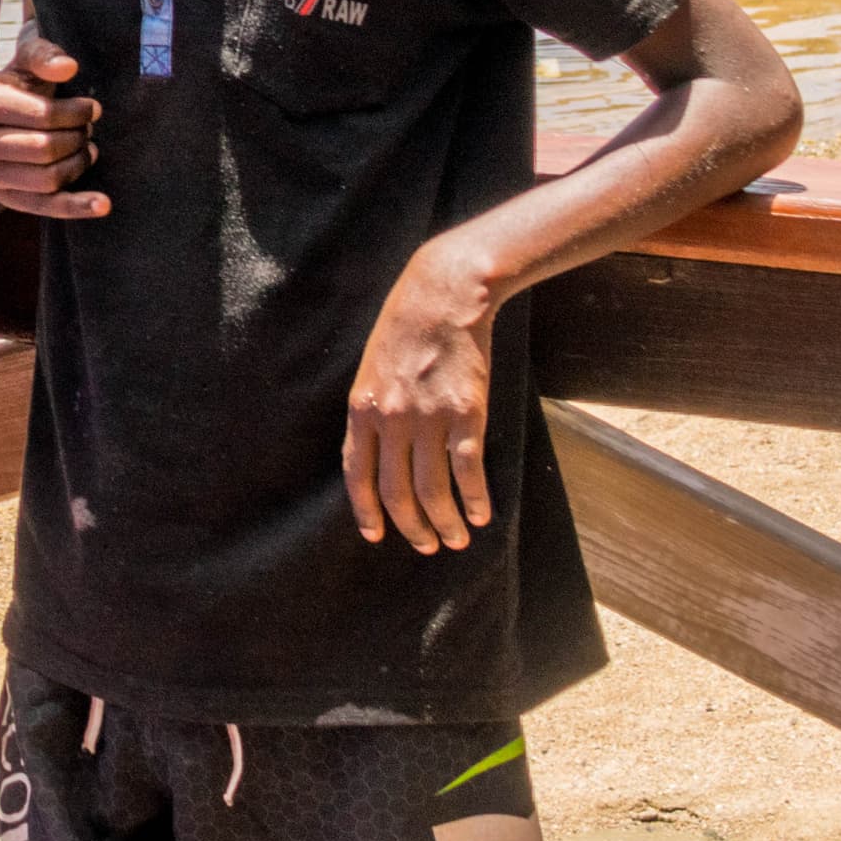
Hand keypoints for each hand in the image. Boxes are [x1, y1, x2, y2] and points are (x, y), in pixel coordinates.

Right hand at [0, 28, 107, 217]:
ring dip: (78, 163)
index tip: (93, 107)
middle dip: (77, 138)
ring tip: (87, 149)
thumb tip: (68, 67)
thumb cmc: (21, 85)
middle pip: (45, 149)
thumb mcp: (29, 61)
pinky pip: (44, 208)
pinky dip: (77, 207)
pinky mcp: (2, 197)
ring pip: (48, 178)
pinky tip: (103, 204)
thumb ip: (46, 56)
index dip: (77, 112)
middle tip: (88, 129)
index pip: (42, 115)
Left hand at [344, 243, 498, 553]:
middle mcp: (391, 418)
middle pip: (397, 491)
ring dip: (446, 522)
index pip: (357, 474)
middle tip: (426, 545)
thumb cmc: (405, 329)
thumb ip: (373, 411)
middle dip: (411, 526)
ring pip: (434, 490)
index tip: (375, 535)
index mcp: (362, 408)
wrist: (442, 295)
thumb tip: (378, 455)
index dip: (366, 510)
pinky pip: (469, 470)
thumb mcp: (371, 369)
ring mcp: (429, 418)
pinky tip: (483, 514)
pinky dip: (476, 499)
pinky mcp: (466, 414)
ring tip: (456, 539)